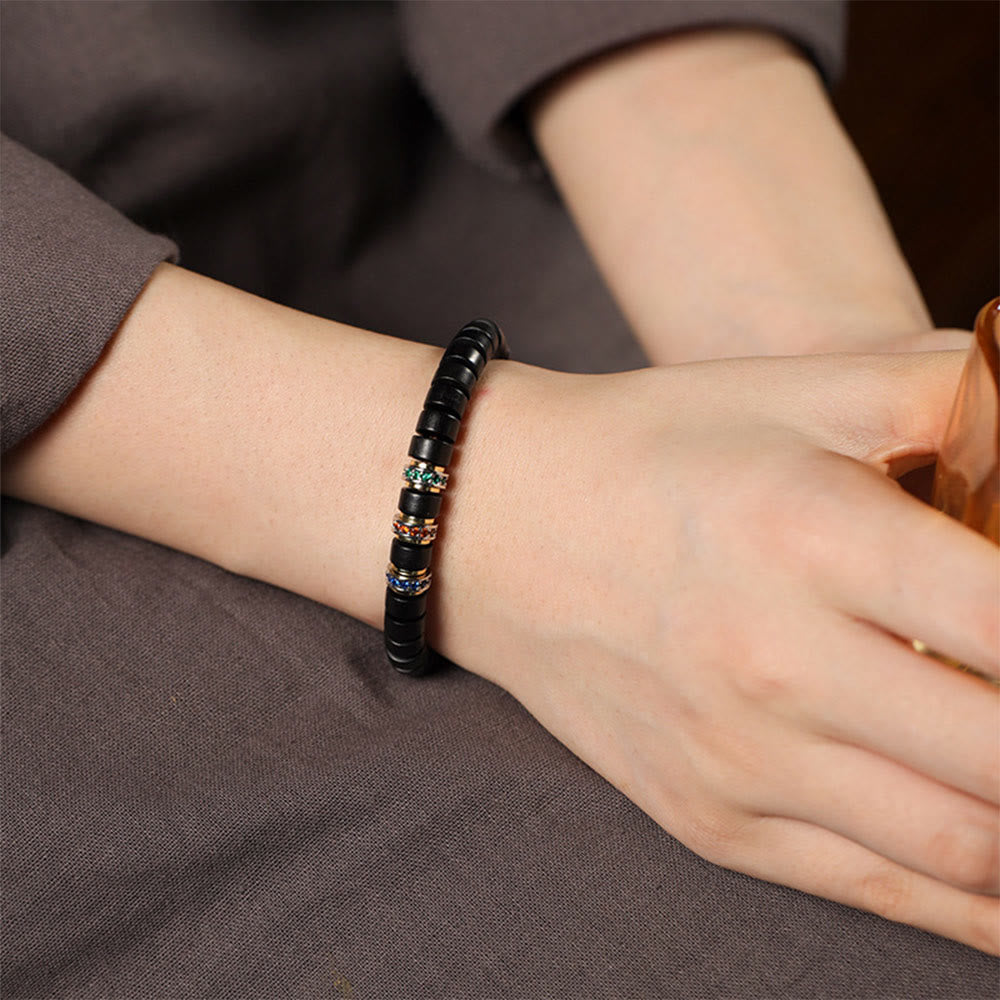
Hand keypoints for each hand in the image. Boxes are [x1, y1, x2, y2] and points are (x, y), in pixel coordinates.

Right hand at [436, 349, 998, 952]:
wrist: (498, 525)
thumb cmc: (652, 448)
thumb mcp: (796, 388)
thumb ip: (961, 397)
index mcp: (808, 533)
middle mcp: (772, 661)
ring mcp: (736, 758)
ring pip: (966, 847)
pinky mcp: (709, 816)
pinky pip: (878, 890)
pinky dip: (980, 900)